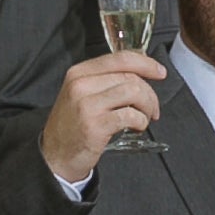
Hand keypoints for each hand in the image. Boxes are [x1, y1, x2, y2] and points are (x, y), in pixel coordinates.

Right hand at [42, 51, 169, 188]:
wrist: (55, 156)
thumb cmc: (72, 126)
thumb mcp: (81, 95)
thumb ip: (105, 81)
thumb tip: (140, 74)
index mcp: (79, 73)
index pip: (120, 58)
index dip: (145, 64)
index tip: (160, 72)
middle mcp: (81, 85)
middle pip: (130, 77)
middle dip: (149, 93)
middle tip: (152, 108)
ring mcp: (87, 105)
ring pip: (134, 92)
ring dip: (147, 106)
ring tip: (145, 118)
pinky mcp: (96, 125)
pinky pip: (130, 115)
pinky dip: (141, 121)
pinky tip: (137, 127)